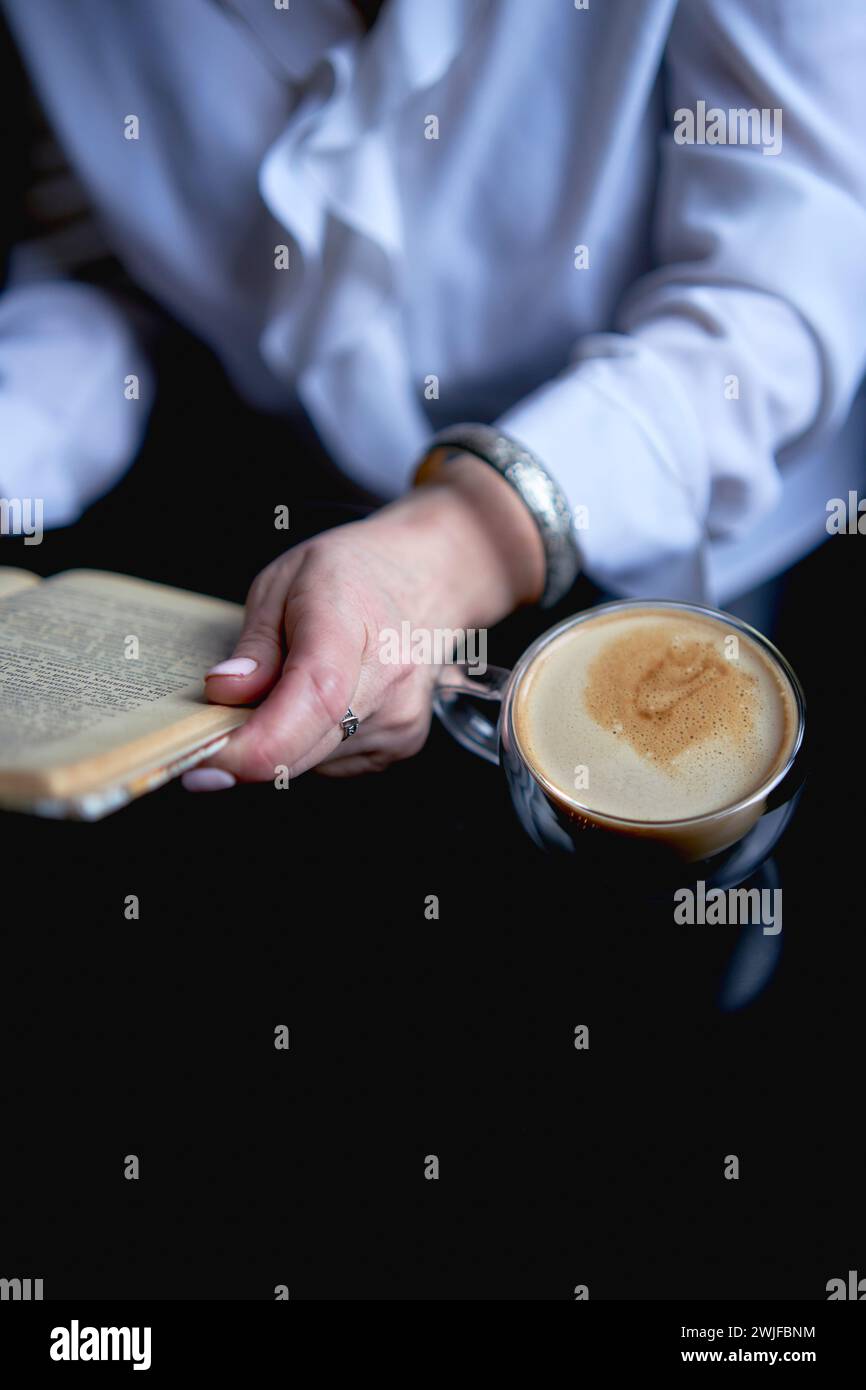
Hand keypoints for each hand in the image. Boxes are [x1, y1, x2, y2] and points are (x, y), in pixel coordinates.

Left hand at [182, 454, 543, 787]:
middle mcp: (388, 681)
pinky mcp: (402, 745)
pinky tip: (319, 704)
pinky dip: (309, 744)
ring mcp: (401, 719)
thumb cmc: (355, 573)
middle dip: (245, 751)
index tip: (203, 763)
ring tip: (286, 689)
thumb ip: (255, 644)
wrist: (431, 577)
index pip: (313, 699)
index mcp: (352, 626)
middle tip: (208, 734)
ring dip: (280, 742)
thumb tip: (224, 693)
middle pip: (304, 747)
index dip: (256, 744)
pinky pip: (331, 763)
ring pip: (310, 761)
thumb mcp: (284, 582)